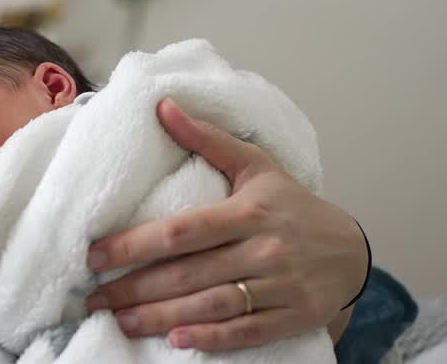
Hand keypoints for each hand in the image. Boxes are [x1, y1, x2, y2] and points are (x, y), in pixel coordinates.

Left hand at [84, 99, 366, 350]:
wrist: (352, 249)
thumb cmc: (291, 204)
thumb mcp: (254, 165)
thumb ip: (206, 139)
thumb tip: (162, 106)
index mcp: (248, 211)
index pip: (182, 230)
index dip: (135, 244)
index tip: (95, 254)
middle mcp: (264, 249)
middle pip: (189, 272)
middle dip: (136, 288)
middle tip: (94, 298)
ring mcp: (281, 285)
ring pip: (212, 305)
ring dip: (162, 317)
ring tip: (121, 321)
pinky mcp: (295, 316)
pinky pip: (247, 331)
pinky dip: (212, 338)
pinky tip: (176, 342)